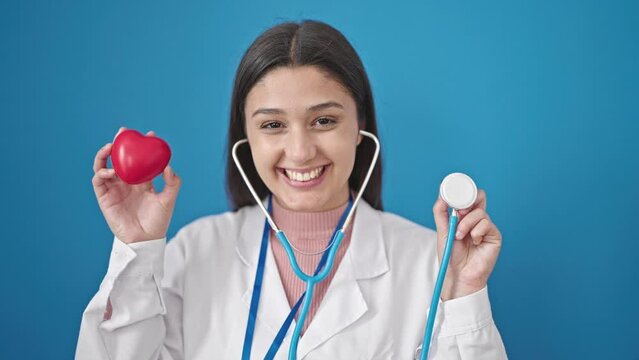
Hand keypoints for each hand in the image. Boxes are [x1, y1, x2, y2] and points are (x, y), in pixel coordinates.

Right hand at [92, 127, 181, 243]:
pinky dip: (101, 172)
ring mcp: (114, 188)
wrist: (145, 239)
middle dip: (120, 143)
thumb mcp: (169, 199)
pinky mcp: (104, 197)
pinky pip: (98, 180)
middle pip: (119, 158)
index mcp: (142, 181)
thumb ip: (173, 182)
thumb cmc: (158, 221)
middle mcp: (126, 182)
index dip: (143, 145)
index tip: (150, 135)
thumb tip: (168, 165)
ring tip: (110, 147)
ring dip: (104, 154)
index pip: (140, 158)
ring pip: (104, 165)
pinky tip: (111, 171)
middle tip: (123, 132)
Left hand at [432, 189, 501, 300]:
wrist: (458, 275)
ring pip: (480, 212)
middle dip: (467, 202)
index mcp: (464, 217)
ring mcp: (486, 227)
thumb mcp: (442, 231)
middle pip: (479, 197)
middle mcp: (477, 220)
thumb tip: (441, 196)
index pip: (467, 198)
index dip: (461, 193)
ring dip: (466, 223)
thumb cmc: (451, 256)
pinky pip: (486, 223)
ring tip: (460, 236)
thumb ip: (441, 213)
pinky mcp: (494, 236)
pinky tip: (474, 242)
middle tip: (458, 212)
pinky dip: (476, 231)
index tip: (451, 195)